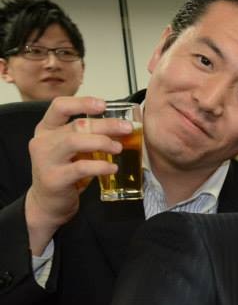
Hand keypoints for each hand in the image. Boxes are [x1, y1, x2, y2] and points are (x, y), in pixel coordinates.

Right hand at [23, 96, 129, 254]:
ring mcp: (46, 160)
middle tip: (126, 128)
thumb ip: (87, 137)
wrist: (48, 202)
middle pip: (76, 125)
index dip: (82, 102)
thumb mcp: (72, 150)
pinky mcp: (54, 178)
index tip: (104, 104)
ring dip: (102, 142)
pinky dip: (100, 166)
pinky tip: (113, 168)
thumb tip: (121, 127)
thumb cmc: (65, 171)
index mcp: (46, 129)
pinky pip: (81, 168)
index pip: (59, 106)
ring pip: (75, 142)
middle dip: (105, 125)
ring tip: (118, 148)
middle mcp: (43, 141)